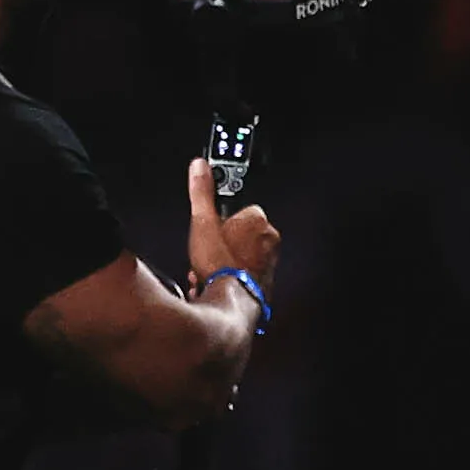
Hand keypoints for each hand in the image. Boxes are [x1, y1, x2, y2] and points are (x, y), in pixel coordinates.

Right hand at [186, 158, 281, 298]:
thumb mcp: (202, 222)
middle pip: (236, 236)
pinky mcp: (264, 282)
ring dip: (220, 263)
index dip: (218, 222)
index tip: (208, 231)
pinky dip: (229, 278)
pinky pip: (242, 275)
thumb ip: (201, 192)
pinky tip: (214, 284)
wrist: (233, 303)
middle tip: (205, 254)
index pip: (238, 211)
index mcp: (258, 221)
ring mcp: (269, 263)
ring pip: (238, 256)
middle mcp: (269, 240)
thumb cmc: (221, 264)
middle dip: (218, 245)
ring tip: (206, 272)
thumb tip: (199, 166)